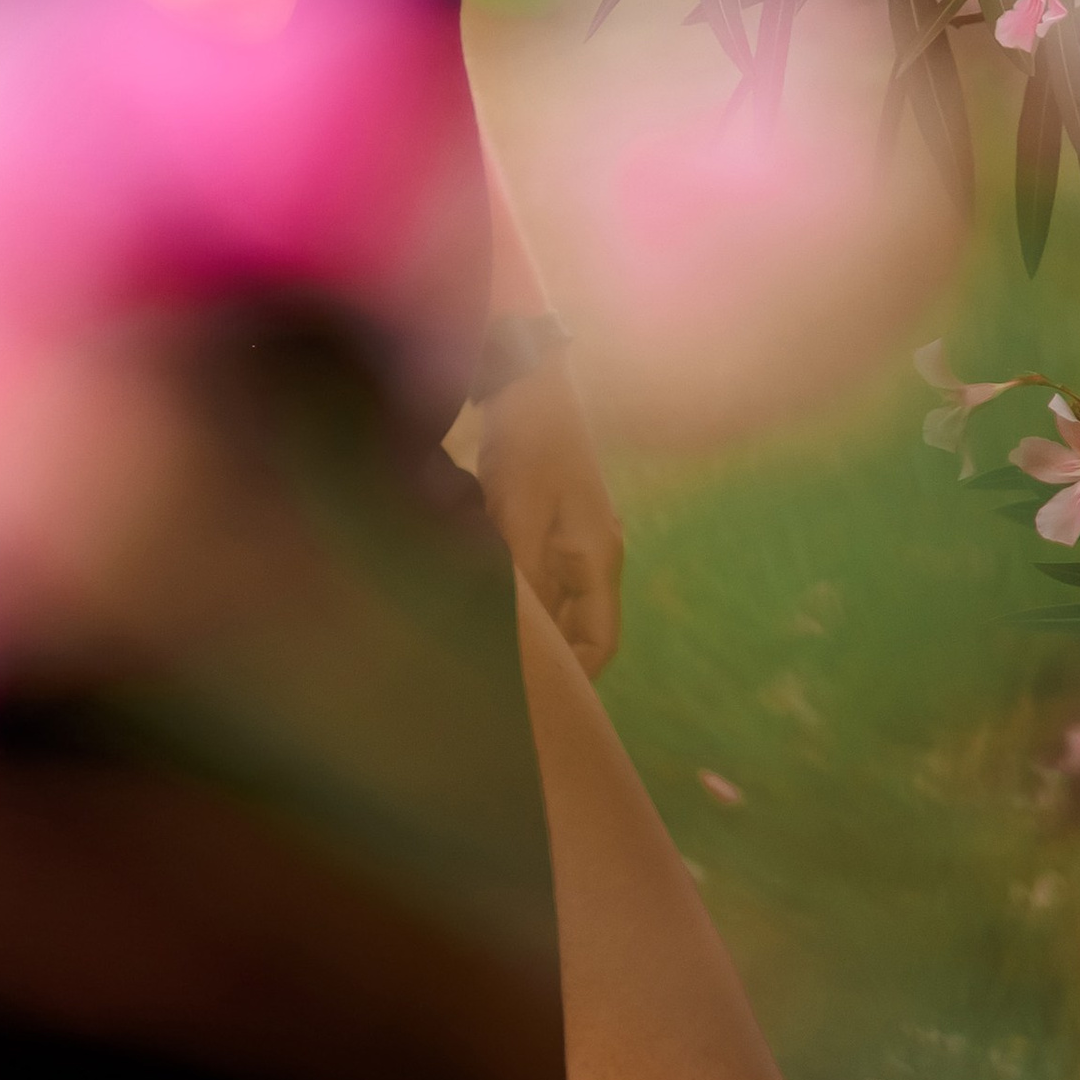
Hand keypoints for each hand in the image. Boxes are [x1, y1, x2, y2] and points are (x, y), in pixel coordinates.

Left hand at [475, 353, 623, 676]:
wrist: (527, 379)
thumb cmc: (529, 443)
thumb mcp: (518, 514)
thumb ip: (520, 579)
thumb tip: (516, 638)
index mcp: (598, 557)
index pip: (601, 642)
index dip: (574, 678)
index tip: (533, 700)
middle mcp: (594, 554)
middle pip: (578, 628)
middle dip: (546, 656)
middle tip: (496, 679)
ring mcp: (574, 537)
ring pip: (556, 603)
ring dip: (528, 624)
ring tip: (480, 643)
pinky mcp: (551, 521)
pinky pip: (540, 576)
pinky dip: (517, 594)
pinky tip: (477, 598)